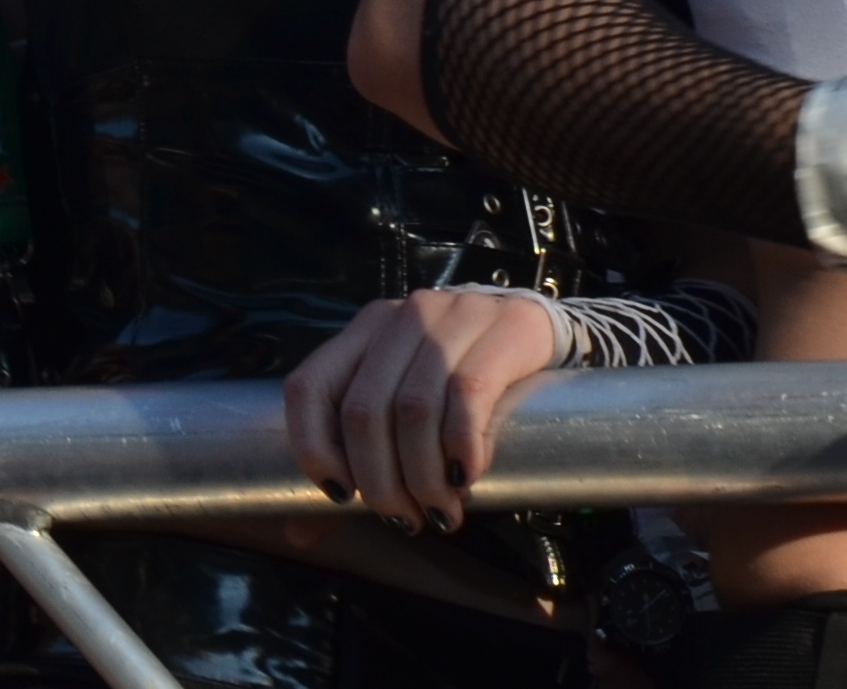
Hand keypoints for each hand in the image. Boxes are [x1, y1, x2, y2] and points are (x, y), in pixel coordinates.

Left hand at [283, 290, 563, 530]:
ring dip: (424, 478)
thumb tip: (305, 531)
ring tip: (440, 512)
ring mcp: (455, 314)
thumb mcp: (407, 401)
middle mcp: (404, 316)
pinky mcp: (507, 327)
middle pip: (364, 410)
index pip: (309, 386)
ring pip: (414, 408)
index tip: (341, 495)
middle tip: (405, 519)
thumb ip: (364, 450)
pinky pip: (468, 395)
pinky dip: (462, 447)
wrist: (541, 332)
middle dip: (380, 482)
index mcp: (365, 330)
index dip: (313, 448)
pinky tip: (467, 476)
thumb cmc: (463, 381)